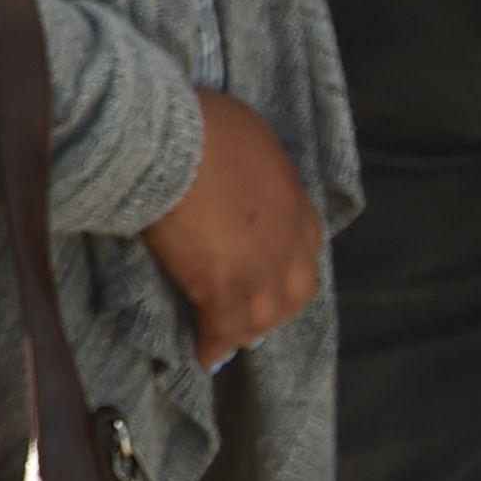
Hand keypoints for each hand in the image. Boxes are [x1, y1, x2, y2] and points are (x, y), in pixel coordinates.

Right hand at [140, 91, 322, 362]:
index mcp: (299, 206)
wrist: (178, 150)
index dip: (281, 255)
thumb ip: (252, 163)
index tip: (261, 259)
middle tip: (247, 302)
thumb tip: (235, 161)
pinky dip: (211, 345)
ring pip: (264, 318)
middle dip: (275, 299)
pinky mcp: (227, 298)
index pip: (302, 244)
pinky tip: (200, 352)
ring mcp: (263, 277)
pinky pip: (222, 333)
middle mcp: (293, 248)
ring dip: (247, 327)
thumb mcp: (247, 133)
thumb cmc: (208, 128)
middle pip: (295, 289)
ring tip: (225, 334)